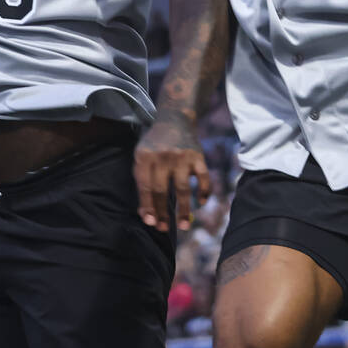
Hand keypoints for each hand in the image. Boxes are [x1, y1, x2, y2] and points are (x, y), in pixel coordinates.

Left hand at [133, 114, 210, 231]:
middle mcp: (162, 156)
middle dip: (163, 213)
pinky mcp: (198, 156)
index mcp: (144, 157)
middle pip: (161, 191)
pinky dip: (204, 192)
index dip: (148, 207)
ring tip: (184, 226)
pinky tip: (200, 203)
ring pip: (182, 189)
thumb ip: (143, 182)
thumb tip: (146, 214)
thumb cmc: (155, 145)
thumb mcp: (142, 157)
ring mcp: (182, 156)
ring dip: (183, 210)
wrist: (174, 118)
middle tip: (164, 229)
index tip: (151, 223)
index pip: (145, 188)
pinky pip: (203, 178)